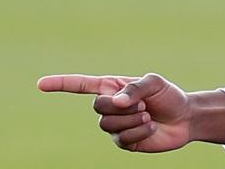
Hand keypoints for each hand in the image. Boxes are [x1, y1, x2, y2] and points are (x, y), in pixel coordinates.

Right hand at [37, 73, 190, 152]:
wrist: (184, 118)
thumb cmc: (168, 95)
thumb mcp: (154, 82)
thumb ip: (135, 88)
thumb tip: (115, 102)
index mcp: (112, 87)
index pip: (81, 85)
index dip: (61, 84)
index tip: (40, 84)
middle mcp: (109, 106)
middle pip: (97, 107)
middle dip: (120, 106)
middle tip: (143, 104)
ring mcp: (115, 125)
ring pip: (107, 125)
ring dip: (132, 119)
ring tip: (147, 114)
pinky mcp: (123, 142)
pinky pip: (121, 138)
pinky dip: (139, 131)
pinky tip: (150, 126)